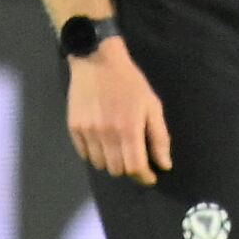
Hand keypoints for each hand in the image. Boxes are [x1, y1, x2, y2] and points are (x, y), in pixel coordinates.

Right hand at [67, 39, 169, 184]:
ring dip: (112, 162)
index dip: (145, 177)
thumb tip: (164, 165)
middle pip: (117, 170)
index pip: (135, 167)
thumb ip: (159, 137)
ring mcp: (88, 132)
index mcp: (129, 128)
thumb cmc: (130, 83)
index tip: (150, 177)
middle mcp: (107, 134)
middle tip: (134, 159)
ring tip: (118, 149)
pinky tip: (103, 142)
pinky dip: (96, 155)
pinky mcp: (74, 128)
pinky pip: (85, 155)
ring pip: (100, 165)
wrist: (97, 61)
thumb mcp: (152, 105)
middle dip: (129, 169)